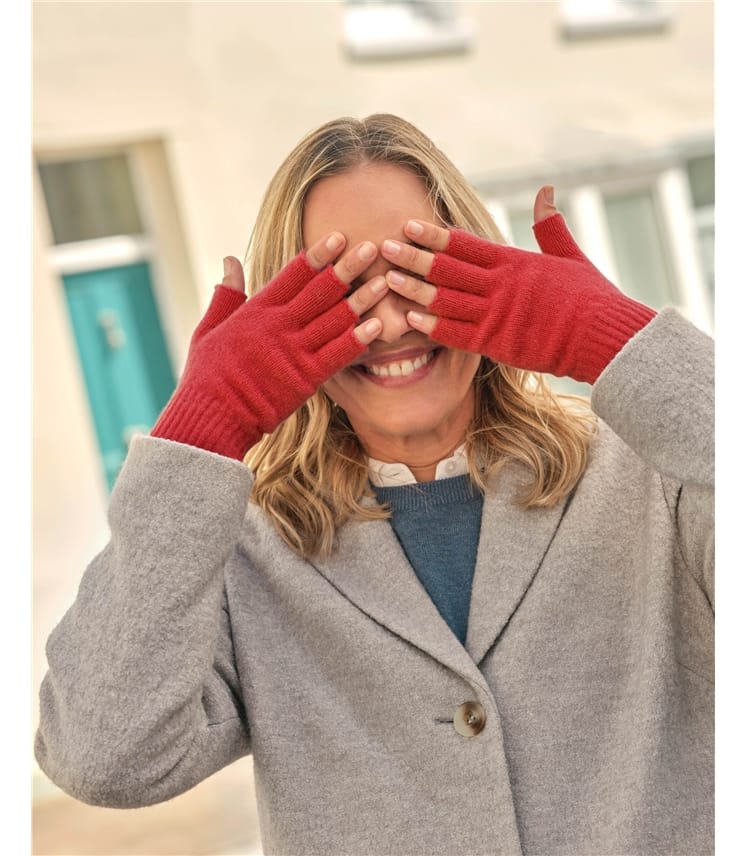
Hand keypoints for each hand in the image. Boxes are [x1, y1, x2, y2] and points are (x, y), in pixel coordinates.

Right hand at [151, 233, 388, 458]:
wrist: (214, 415)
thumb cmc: (208, 374)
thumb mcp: (210, 328)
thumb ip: (226, 293)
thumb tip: (231, 260)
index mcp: (257, 311)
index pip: (294, 274)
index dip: (319, 254)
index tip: (339, 237)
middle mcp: (279, 326)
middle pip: (321, 291)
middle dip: (348, 268)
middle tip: (373, 248)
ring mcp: (295, 352)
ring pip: (336, 319)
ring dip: (362, 300)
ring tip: (385, 281)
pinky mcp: (306, 379)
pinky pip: (338, 355)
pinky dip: (358, 339)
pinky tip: (377, 325)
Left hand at [380, 186, 655, 383]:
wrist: (601, 335)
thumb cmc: (589, 296)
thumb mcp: (569, 255)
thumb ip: (550, 225)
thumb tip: (545, 190)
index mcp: (513, 261)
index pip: (464, 243)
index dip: (433, 235)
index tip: (408, 226)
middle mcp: (500, 284)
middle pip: (447, 268)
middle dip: (413, 257)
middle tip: (383, 247)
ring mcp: (496, 314)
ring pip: (445, 299)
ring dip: (415, 289)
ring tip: (387, 279)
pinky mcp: (496, 342)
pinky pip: (456, 334)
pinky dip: (432, 325)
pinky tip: (410, 318)